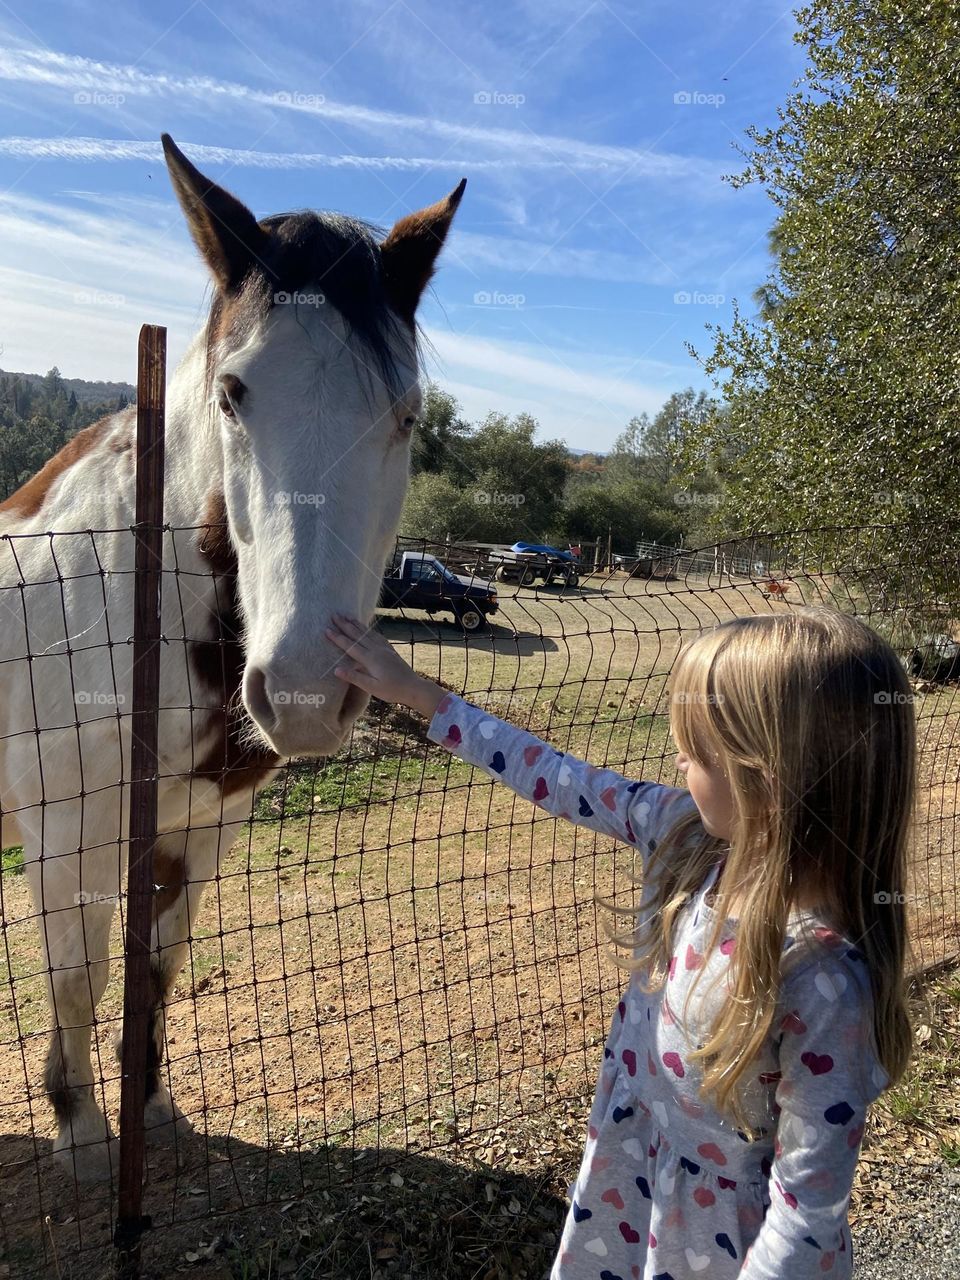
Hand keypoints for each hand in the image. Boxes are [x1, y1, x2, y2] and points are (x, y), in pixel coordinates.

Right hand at [325, 614, 445, 718]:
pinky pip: (377, 636)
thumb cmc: (392, 690)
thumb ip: (354, 677)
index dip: (338, 637)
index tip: (327, 629)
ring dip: (356, 624)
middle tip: (334, 615)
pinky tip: (366, 628)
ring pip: (367, 633)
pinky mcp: (390, 650)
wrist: (413, 687)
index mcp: (370, 659)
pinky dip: (369, 630)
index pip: (350, 646)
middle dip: (345, 625)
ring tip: (347, 616)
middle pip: (357, 635)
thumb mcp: (372, 687)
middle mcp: (377, 650)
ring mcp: (384, 648)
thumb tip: (336, 669)